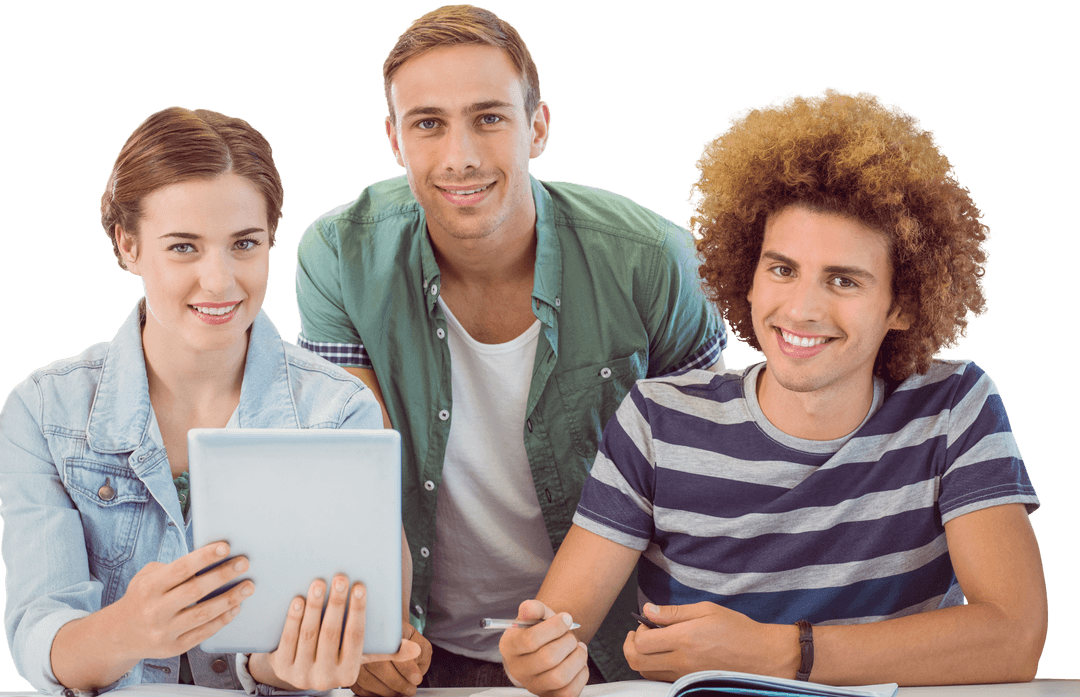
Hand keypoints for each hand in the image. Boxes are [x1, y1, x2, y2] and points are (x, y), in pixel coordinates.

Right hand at [108, 541, 252, 661]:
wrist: (119, 635)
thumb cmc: (141, 597)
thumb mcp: (147, 577)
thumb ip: (174, 568)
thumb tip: (210, 559)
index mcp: (148, 588)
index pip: (180, 569)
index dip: (204, 557)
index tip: (225, 547)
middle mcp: (155, 610)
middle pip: (195, 591)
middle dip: (223, 575)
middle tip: (244, 563)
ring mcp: (164, 631)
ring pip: (203, 614)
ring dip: (229, 599)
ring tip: (247, 586)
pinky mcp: (173, 648)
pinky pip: (203, 632)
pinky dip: (222, 620)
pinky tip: (235, 607)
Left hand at [250, 577, 421, 691]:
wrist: (296, 671)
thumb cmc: (334, 655)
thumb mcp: (359, 656)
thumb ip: (385, 651)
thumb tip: (415, 651)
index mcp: (349, 673)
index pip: (356, 637)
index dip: (358, 611)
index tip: (360, 587)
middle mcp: (325, 677)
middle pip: (332, 633)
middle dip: (337, 603)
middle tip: (341, 578)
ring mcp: (301, 674)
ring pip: (309, 634)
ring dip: (315, 607)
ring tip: (320, 583)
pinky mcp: (281, 667)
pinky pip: (288, 639)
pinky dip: (293, 618)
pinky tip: (298, 600)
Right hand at [499, 599, 588, 696]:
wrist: (544, 650)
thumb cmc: (540, 631)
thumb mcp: (536, 616)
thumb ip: (533, 608)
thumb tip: (528, 608)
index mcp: (509, 646)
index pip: (530, 640)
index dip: (554, 627)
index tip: (566, 618)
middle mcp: (518, 670)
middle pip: (547, 658)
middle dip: (567, 641)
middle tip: (570, 635)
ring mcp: (533, 686)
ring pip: (560, 677)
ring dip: (577, 657)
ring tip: (578, 648)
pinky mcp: (550, 696)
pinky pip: (569, 692)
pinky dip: (581, 674)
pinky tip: (578, 663)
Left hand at [623, 602, 796, 681]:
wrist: (763, 656)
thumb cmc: (739, 631)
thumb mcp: (706, 610)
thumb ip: (674, 612)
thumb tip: (649, 610)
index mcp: (684, 639)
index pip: (641, 643)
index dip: (636, 631)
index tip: (644, 623)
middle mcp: (681, 661)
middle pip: (637, 662)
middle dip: (630, 646)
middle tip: (639, 634)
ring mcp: (685, 675)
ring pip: (647, 673)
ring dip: (643, 658)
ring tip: (653, 643)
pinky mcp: (691, 683)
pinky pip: (662, 679)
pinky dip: (656, 668)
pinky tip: (666, 655)